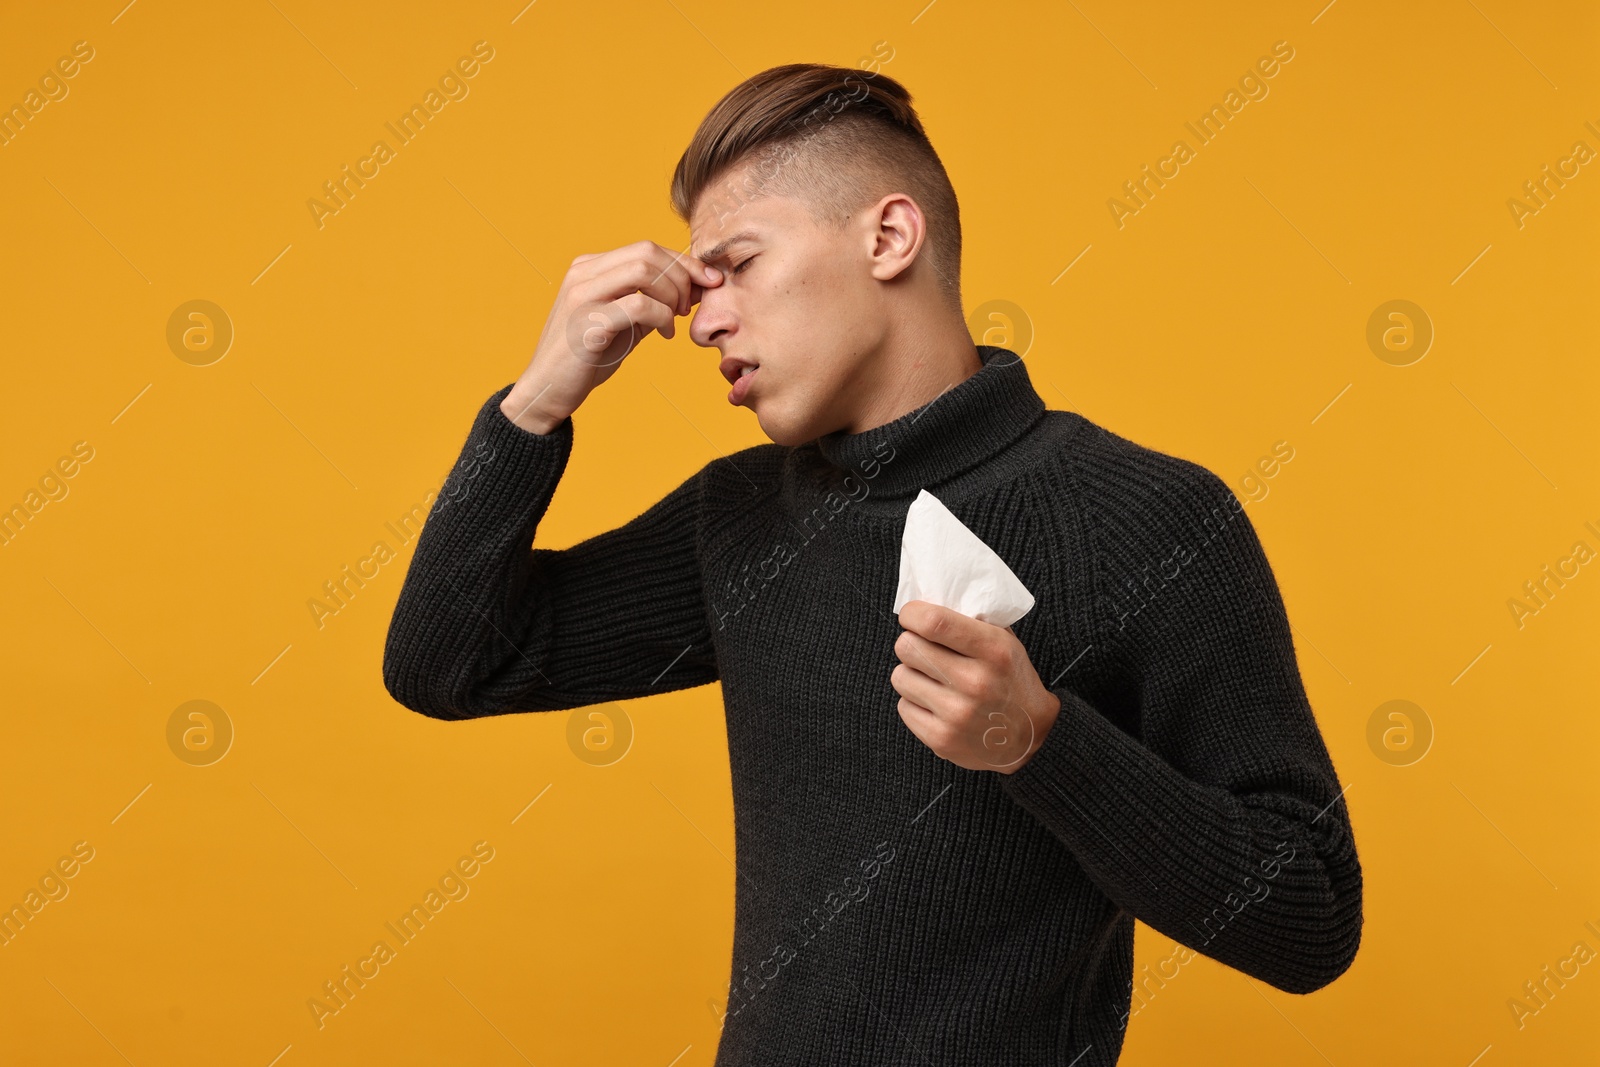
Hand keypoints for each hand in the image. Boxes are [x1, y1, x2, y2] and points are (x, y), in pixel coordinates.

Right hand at [500, 240, 722, 432]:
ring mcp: (582, 295)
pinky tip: (665, 334)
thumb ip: (653, 302)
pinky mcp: (587, 322)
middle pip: (647, 252)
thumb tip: (695, 287)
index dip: (684, 262)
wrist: (548, 390)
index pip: (646, 248)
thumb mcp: (626, 323)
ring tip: (674, 318)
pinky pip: (637, 305)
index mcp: (589, 267)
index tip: (709, 281)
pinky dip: (661, 317)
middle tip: (687, 306)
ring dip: (671, 294)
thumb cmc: (589, 357)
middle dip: (681, 276)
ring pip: (642, 271)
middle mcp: (582, 273)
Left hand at [890, 600, 1061, 773]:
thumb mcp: (1005, 642)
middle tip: (924, 648)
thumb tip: (926, 602)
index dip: (912, 614)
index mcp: (993, 650)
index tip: (911, 616)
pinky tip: (936, 702)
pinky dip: (914, 702)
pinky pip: (903, 707)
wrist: (1031, 738)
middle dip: (911, 643)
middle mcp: (974, 682)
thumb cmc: (1012, 681)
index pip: (934, 622)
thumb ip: (971, 621)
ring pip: (900, 676)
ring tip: (932, 678)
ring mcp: (956, 714)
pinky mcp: (941, 739)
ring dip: (911, 674)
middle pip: (907, 647)